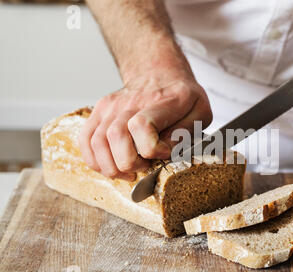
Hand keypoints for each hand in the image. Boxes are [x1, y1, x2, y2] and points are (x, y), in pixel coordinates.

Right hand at [79, 74, 211, 179]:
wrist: (159, 72)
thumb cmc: (182, 97)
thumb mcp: (200, 111)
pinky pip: (85, 139)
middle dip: (129, 163)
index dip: (152, 149)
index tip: (164, 153)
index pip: (143, 125)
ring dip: (112, 166)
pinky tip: (111, 167)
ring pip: (98, 141)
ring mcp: (112, 105)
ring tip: (129, 171)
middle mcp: (133, 101)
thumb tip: (164, 150)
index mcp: (165, 100)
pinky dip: (94, 160)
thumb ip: (186, 132)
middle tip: (144, 167)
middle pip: (116, 136)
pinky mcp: (99, 110)